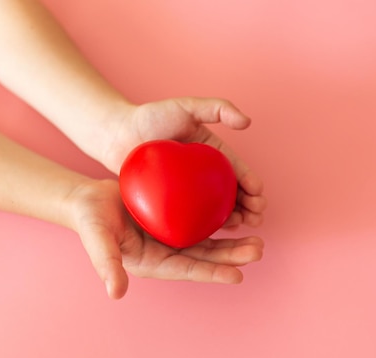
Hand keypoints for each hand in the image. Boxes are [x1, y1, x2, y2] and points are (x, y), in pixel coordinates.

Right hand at [68, 179, 263, 298]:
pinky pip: (203, 223)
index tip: (238, 276)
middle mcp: (168, 253)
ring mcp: (173, 238)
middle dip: (233, 256)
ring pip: (210, 243)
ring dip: (233, 244)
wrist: (88, 200)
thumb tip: (116, 293)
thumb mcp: (97, 238)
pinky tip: (240, 218)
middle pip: (206, 257)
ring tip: (258, 241)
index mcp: (154, 263)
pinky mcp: (175, 221)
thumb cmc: (90, 219)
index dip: (212, 273)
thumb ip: (106, 263)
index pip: (188, 270)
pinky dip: (222, 224)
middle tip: (259, 250)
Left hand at [102, 97, 266, 228]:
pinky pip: (195, 216)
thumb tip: (247, 122)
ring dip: (236, 218)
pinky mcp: (175, 203)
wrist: (116, 135)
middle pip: (234, 193)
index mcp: (214, 154)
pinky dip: (210, 224)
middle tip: (258, 216)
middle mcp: (206, 175)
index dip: (252, 183)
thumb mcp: (187, 106)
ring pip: (219, 208)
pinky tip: (218, 232)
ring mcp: (191, 191)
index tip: (259, 194)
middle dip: (251, 206)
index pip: (238, 170)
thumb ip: (218, 108)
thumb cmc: (150, 117)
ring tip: (244, 226)